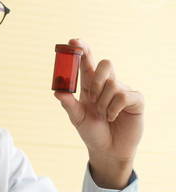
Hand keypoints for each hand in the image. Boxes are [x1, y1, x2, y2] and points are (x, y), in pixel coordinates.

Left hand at [54, 39, 143, 188]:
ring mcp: (122, 90)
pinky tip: (113, 117)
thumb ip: (69, 105)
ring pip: (112, 83)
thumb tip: (57, 92)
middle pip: (104, 64)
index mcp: (90, 86)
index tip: (73, 41)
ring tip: (103, 115)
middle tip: (92, 96)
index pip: (87, 63)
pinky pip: (124, 95)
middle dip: (96, 78)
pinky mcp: (135, 100)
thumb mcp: (77, 119)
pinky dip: (114, 109)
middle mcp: (107, 85)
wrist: (108, 150)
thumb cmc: (92, 132)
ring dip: (103, 103)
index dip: (82, 50)